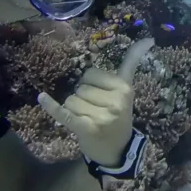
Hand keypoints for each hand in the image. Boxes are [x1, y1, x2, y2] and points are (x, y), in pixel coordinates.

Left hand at [38, 38, 152, 165]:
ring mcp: (101, 115)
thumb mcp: (126, 92)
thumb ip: (131, 65)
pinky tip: (42, 98)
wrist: (116, 151)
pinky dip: (51, 106)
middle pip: (80, 87)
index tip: (105, 83)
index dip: (90, 81)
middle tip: (95, 111)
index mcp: (124, 89)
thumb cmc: (118, 117)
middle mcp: (115, 101)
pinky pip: (64, 112)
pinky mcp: (87, 128)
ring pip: (70, 99)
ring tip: (88, 118)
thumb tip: (148, 39)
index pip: (92, 74)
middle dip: (82, 97)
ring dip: (73, 108)